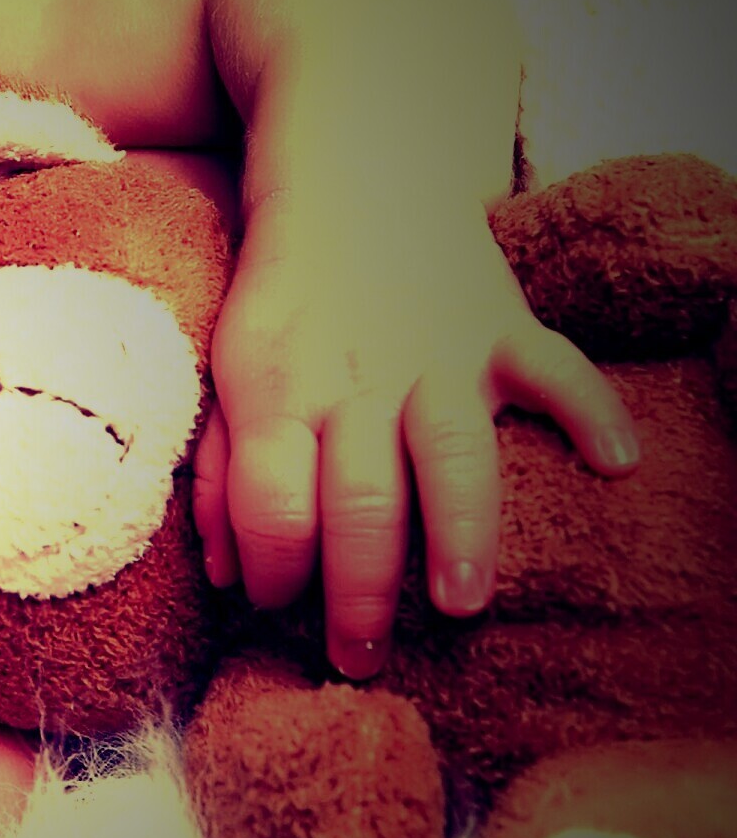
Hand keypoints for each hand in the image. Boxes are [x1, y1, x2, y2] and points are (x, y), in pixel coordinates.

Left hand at [190, 189, 640, 679]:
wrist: (352, 178)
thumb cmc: (284, 301)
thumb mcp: (227, 373)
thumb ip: (221, 473)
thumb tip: (226, 576)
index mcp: (276, 390)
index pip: (272, 501)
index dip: (273, 568)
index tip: (278, 609)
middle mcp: (355, 379)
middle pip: (359, 498)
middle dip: (359, 590)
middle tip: (362, 659)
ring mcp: (434, 352)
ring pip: (453, 450)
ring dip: (460, 529)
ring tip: (462, 603)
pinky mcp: (500, 325)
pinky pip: (556, 367)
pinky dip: (593, 411)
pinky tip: (618, 464)